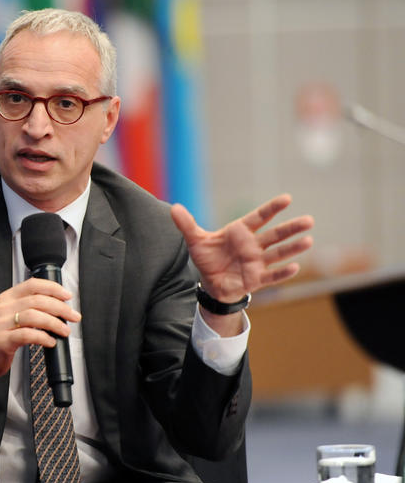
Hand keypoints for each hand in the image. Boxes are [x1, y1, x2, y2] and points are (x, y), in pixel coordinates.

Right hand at [0, 278, 80, 379]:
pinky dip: (42, 337)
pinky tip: (50, 341)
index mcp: (8, 297)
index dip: (53, 288)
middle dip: (60, 308)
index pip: (33, 285)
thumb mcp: (10, 313)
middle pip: (37, 301)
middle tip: (73, 316)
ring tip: (64, 330)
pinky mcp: (2, 341)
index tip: (67, 296)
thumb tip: (59, 306)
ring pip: (33, 316)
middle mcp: (4, 308)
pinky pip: (26, 335)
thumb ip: (29, 307)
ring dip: (54, 323)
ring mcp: (2, 324)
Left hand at [171, 193, 313, 306]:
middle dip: (291, 228)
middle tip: (309, 220)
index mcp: (240, 232)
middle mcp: (253, 245)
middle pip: (275, 235)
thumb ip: (187, 224)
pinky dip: (282, 273)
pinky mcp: (256, 279)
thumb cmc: (208, 258)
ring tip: (308, 240)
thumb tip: (173, 207)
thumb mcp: (196, 241)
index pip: (259, 217)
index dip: (272, 208)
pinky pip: (272, 276)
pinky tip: (295, 267)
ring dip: (292, 248)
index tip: (287, 199)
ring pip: (278, 254)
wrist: (210, 283)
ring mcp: (257, 262)